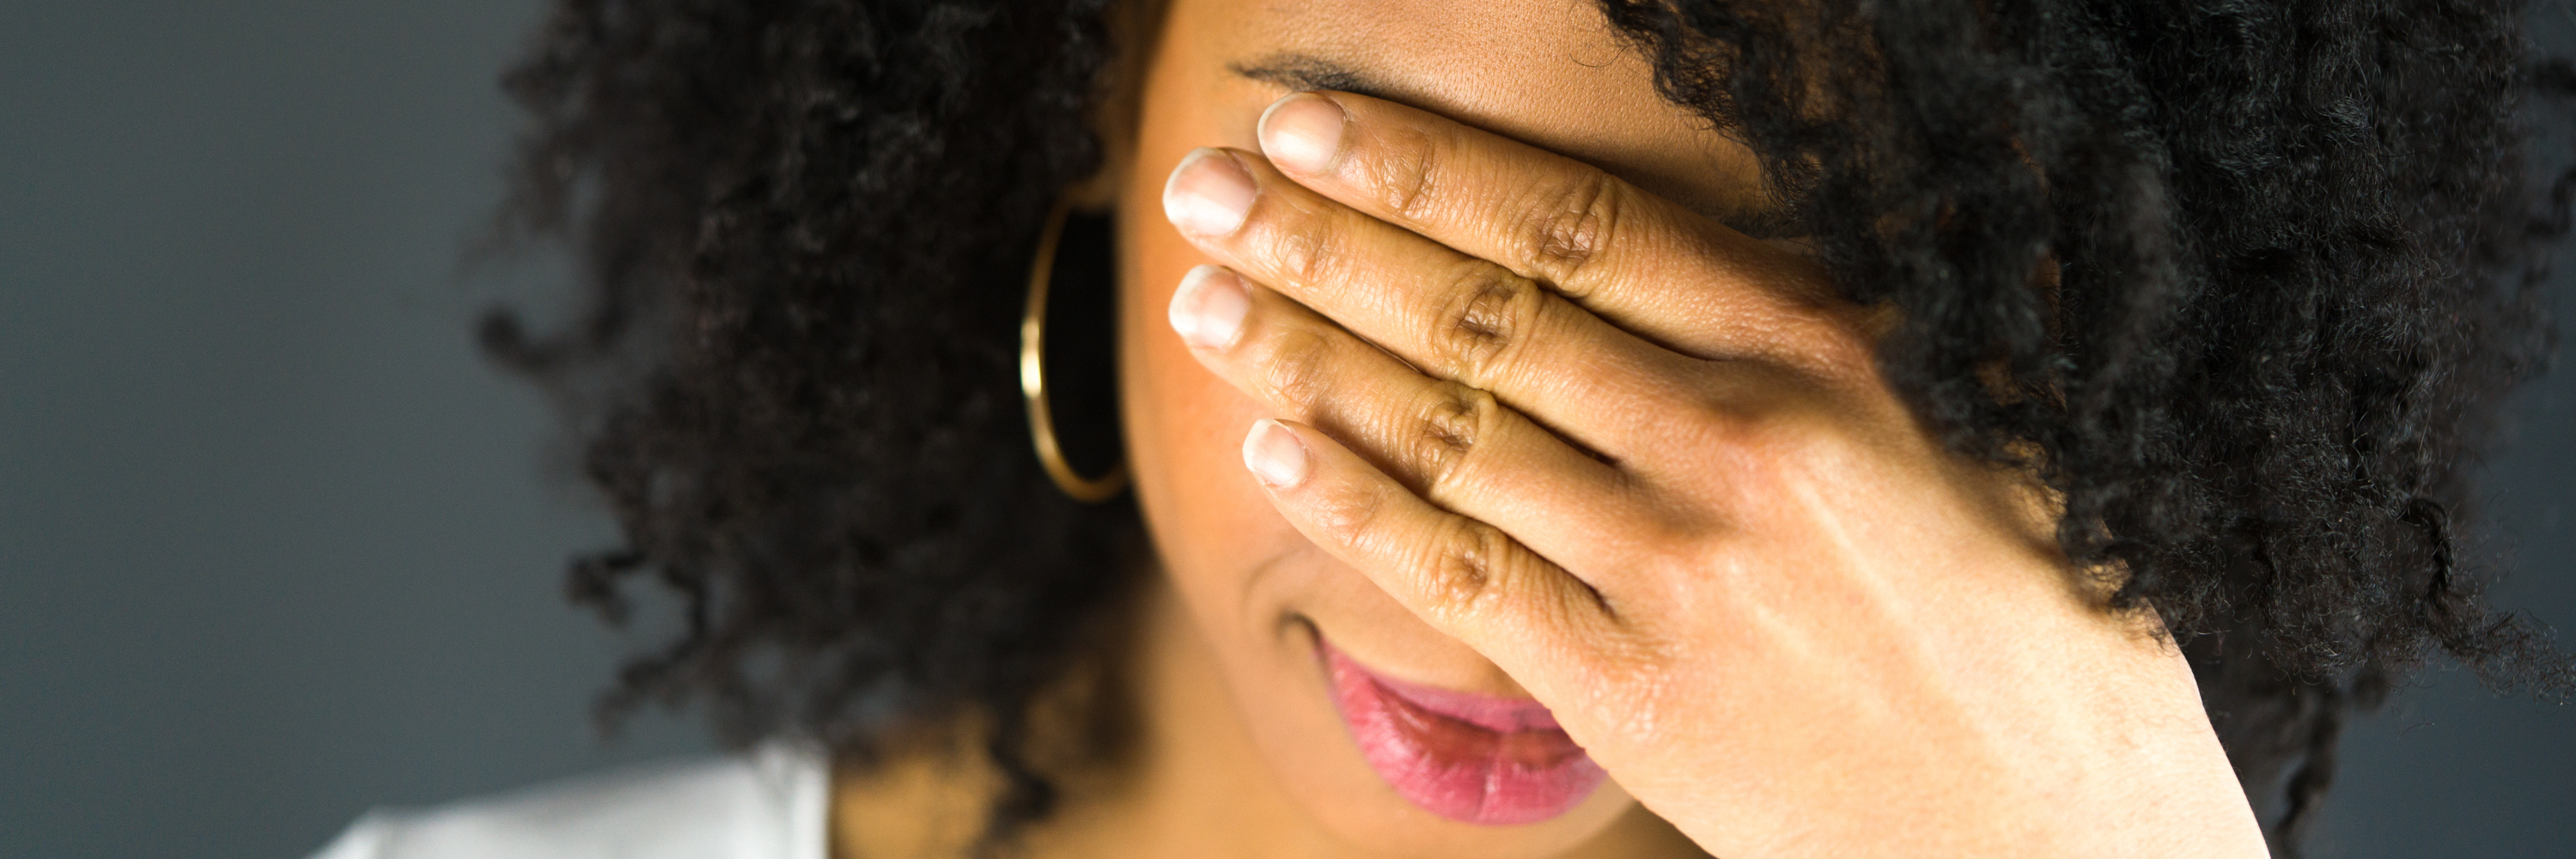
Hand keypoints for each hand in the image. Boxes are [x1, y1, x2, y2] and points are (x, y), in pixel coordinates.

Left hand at [1159, 91, 2267, 857]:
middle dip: (1322, 238)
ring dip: (1306, 354)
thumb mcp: (1984, 426)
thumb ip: (1854, 320)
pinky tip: (1272, 448)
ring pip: (1449, 432)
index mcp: (1828, 351)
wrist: (2060, 829)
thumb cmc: (2033, 623)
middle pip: (1484, 314)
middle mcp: (1740, 440)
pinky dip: (1353, 504)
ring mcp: (1677, 568)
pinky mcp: (1631, 687)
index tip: (1314, 120)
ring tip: (1204, 296)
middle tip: (1206, 186)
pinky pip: (1458, 575)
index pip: (1581, 228)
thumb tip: (1767, 215)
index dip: (1426, 167)